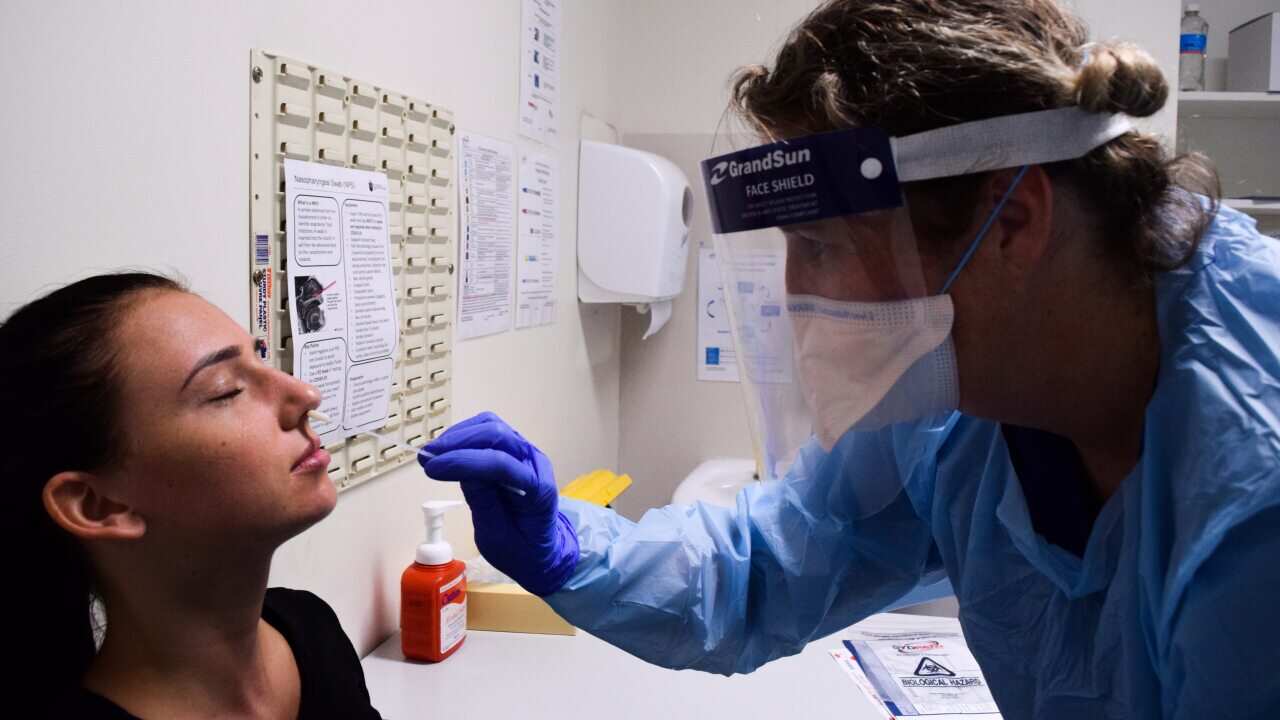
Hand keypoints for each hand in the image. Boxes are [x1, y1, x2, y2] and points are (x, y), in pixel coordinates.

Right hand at [419, 412, 578, 595]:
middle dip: (458, 442)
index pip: (501, 463)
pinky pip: (488, 431)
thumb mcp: (498, 538)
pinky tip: (445, 450)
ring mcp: (525, 453)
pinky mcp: (512, 450)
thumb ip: (484, 503)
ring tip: (431, 453)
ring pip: (492, 426)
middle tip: (426, 457)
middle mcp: (535, 463)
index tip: (431, 468)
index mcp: (540, 489)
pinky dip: (464, 435)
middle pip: (498, 435)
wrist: (541, 549)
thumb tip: (461, 470)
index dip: (464, 462)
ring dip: (458, 435)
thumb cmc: (522, 549)